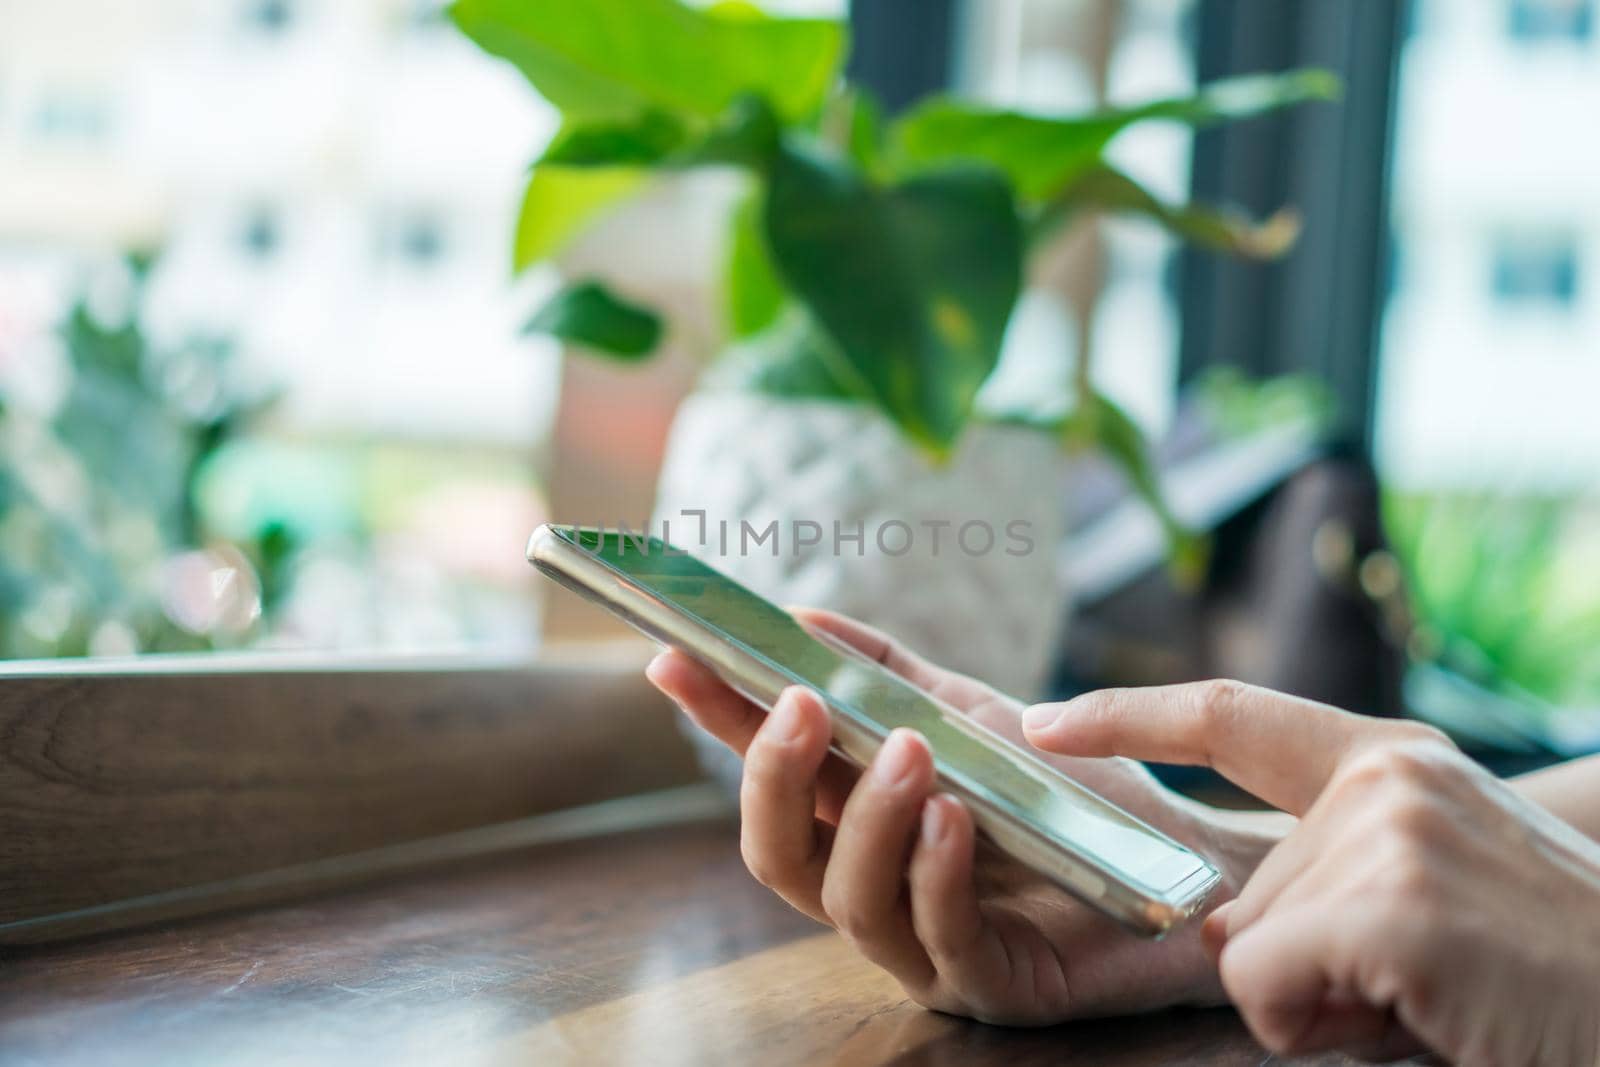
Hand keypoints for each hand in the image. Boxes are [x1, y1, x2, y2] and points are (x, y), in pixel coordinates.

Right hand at [647, 608, 1284, 1024]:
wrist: (1190, 858)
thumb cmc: (1076, 792)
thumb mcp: (975, 713)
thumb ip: (888, 670)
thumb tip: (799, 617)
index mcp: (862, 823)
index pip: (771, 774)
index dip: (717, 721)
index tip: (672, 658)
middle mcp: (878, 884)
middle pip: (779, 854)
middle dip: (773, 779)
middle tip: (798, 705)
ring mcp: (926, 943)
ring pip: (847, 901)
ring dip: (868, 820)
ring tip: (909, 754)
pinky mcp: (990, 986)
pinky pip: (940, 941)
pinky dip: (935, 875)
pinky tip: (953, 821)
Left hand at [1025, 680, 1599, 1063]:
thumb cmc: (1537, 969)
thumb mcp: (1430, 885)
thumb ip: (1324, 873)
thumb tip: (1221, 929)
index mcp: (1392, 760)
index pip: (1233, 717)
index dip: (1127, 715)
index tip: (1044, 720)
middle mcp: (1384, 776)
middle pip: (1240, 895)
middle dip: (1295, 964)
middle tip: (1411, 981)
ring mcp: (1387, 831)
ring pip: (1245, 950)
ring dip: (1318, 1003)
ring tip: (1429, 996)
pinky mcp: (1390, 905)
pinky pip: (1263, 988)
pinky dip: (1318, 1027)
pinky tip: (1419, 1016)